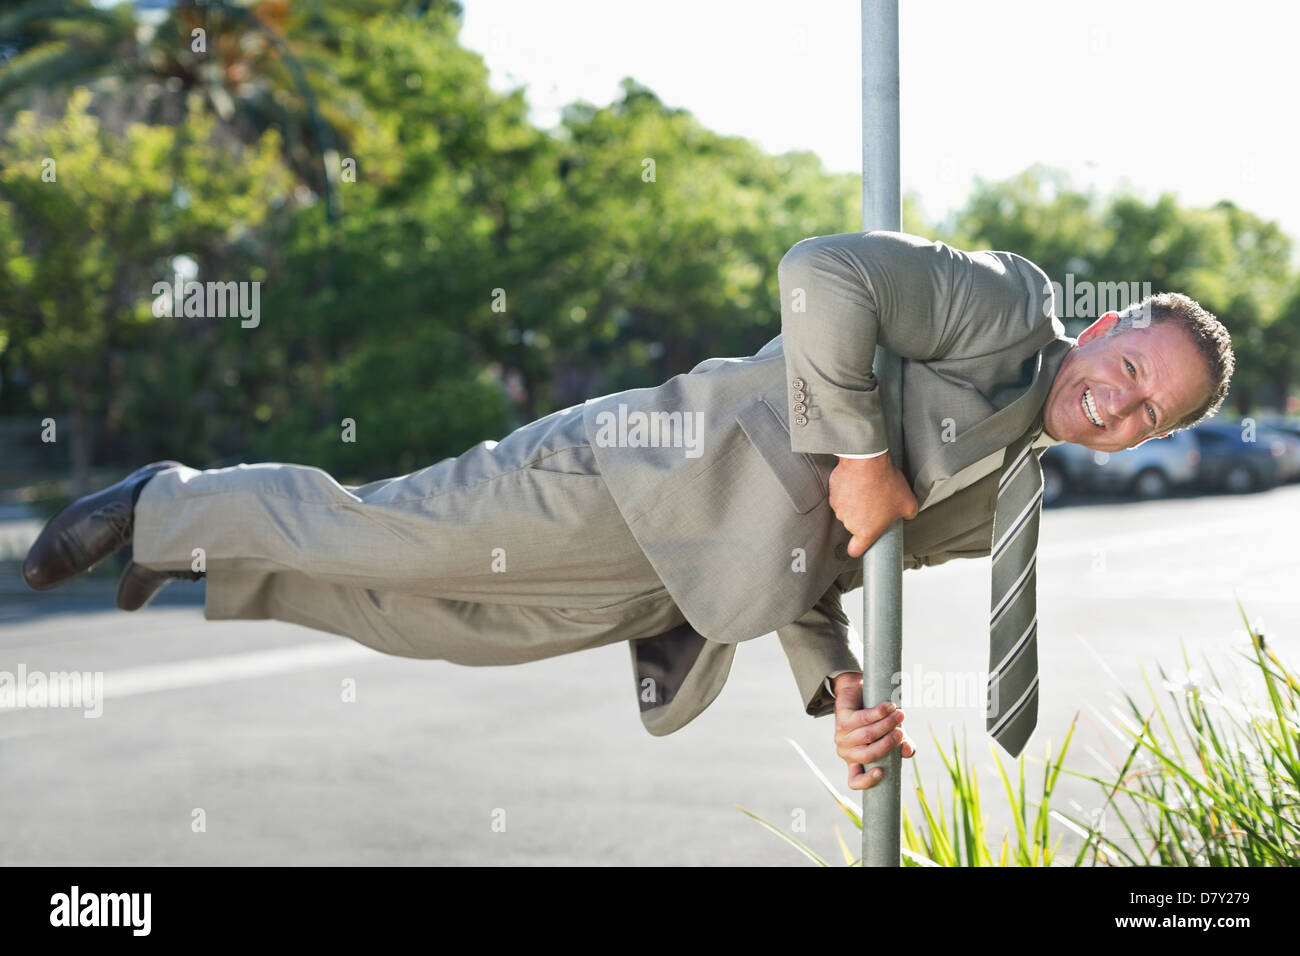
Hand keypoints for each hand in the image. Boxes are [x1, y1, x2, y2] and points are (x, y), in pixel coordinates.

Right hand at [830, 455, 918, 557]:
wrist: (866, 462)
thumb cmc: (886, 484)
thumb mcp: (908, 503)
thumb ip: (908, 515)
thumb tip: (907, 515)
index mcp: (866, 531)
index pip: (856, 550)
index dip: (858, 548)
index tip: (860, 545)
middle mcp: (849, 523)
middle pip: (855, 524)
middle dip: (864, 516)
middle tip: (877, 502)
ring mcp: (839, 508)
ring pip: (847, 509)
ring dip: (855, 502)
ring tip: (868, 488)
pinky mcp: (833, 493)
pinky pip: (840, 494)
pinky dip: (848, 490)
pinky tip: (858, 481)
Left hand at [832, 672, 915, 790]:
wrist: (858, 695)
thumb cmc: (877, 722)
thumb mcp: (892, 736)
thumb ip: (902, 746)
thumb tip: (908, 751)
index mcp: (856, 763)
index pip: (854, 781)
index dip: (866, 781)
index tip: (881, 772)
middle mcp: (847, 753)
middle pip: (867, 755)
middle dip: (888, 744)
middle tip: (901, 733)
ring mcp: (842, 736)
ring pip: (867, 735)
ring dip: (888, 724)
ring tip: (900, 715)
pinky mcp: (842, 718)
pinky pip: (863, 718)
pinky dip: (880, 712)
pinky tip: (890, 707)